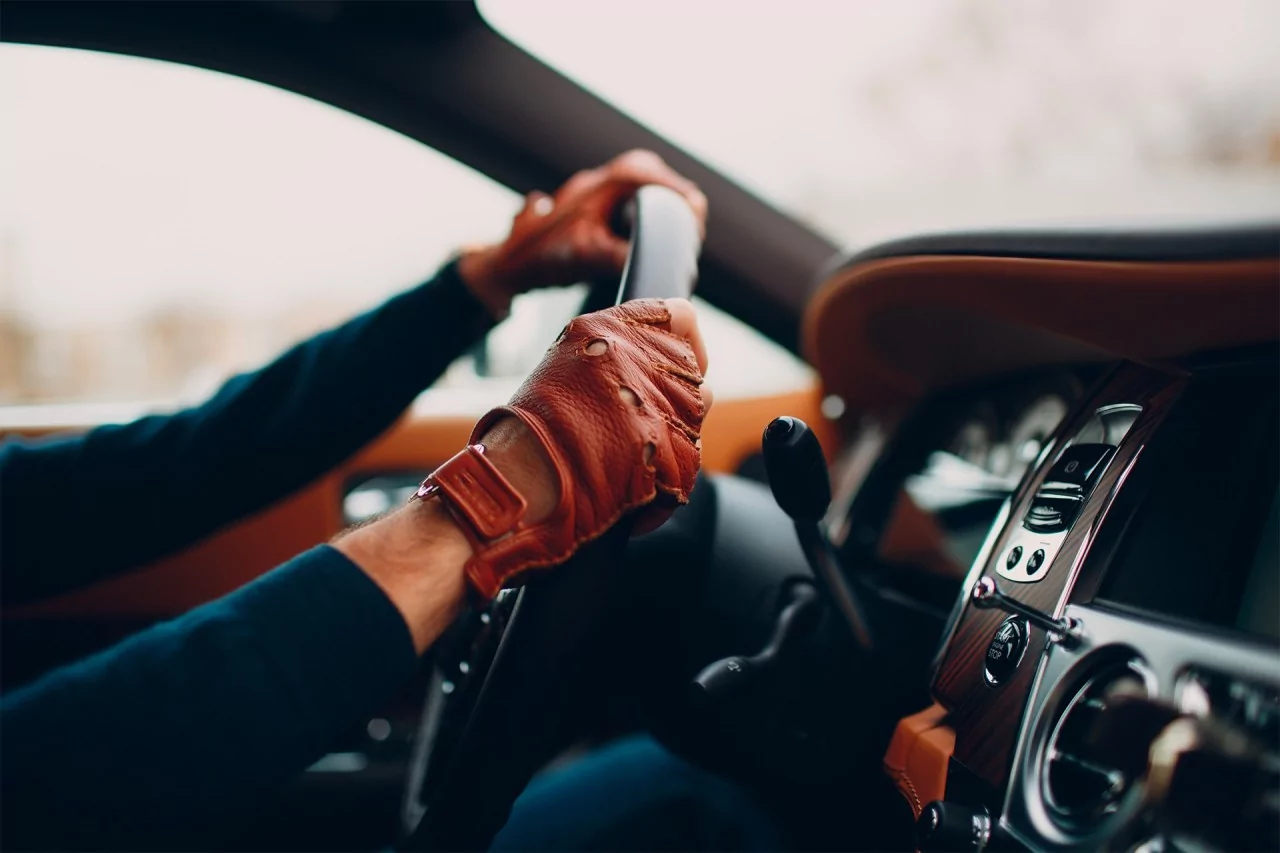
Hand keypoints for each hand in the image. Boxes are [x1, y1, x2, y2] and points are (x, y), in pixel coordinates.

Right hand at [335, 298, 708, 647]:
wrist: (519, 485)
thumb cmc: (533, 431)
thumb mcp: (569, 360)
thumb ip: (620, 345)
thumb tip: (676, 342)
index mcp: (613, 329)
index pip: (681, 317)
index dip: (684, 342)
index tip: (673, 361)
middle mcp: (641, 358)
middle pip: (692, 370)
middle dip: (671, 396)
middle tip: (631, 420)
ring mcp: (660, 403)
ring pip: (695, 414)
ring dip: (669, 434)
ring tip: (626, 450)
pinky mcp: (672, 449)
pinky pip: (689, 458)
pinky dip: (666, 475)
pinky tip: (630, 478)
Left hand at [457, 150, 707, 317]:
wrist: (505, 264)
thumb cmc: (542, 257)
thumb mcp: (589, 258)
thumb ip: (625, 258)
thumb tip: (661, 270)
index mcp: (600, 185)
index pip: (650, 175)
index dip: (678, 195)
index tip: (696, 212)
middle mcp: (595, 181)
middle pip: (645, 169)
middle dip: (671, 189)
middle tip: (690, 214)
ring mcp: (589, 192)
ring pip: (632, 178)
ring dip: (655, 195)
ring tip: (676, 220)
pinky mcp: (585, 206)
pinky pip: (621, 193)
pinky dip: (639, 204)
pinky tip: (646, 228)